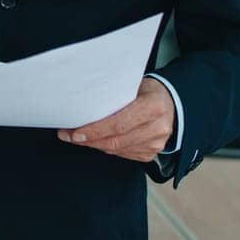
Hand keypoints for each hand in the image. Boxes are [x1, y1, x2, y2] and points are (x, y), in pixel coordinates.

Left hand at [57, 79, 174, 162]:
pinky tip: (94, 140)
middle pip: (116, 140)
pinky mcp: (151, 153)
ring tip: (76, 137)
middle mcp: (158, 127)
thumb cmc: (146, 91)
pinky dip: (105, 147)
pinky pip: (122, 154)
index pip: (119, 123)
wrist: (171, 102)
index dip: (95, 130)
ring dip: (94, 144)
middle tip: (68, 135)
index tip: (75, 132)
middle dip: (88, 139)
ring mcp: (156, 143)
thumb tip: (83, 102)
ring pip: (117, 149)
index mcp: (154, 106)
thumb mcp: (134, 85)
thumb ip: (114, 94)